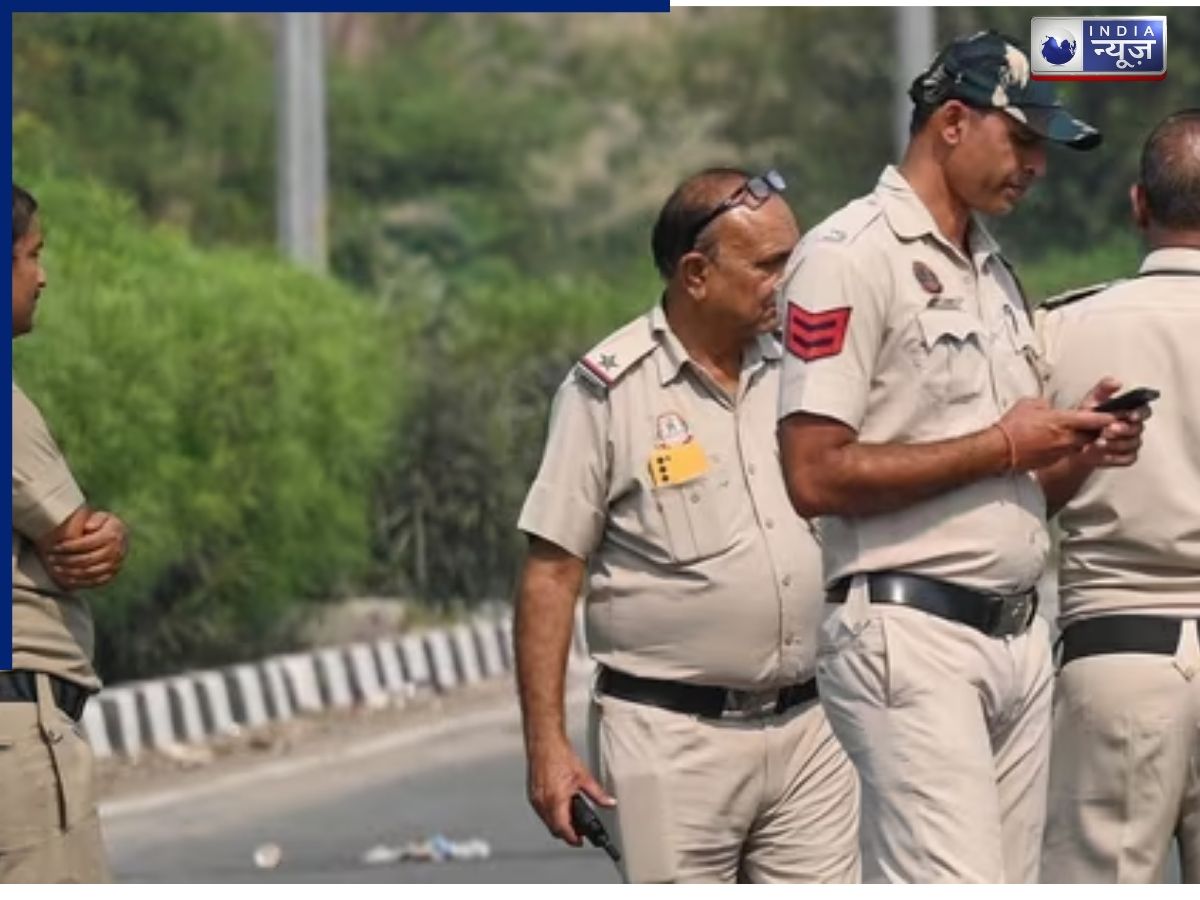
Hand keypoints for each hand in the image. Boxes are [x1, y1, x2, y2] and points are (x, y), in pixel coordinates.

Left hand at [45, 510, 128, 588]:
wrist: (121, 536)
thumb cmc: (105, 525)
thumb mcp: (103, 516)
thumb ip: (96, 519)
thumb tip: (89, 527)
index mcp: (112, 535)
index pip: (87, 543)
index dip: (69, 547)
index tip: (54, 547)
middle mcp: (116, 551)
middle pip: (87, 559)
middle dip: (66, 560)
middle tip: (51, 559)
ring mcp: (115, 564)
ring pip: (90, 572)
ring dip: (71, 572)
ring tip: (56, 569)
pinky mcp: (113, 573)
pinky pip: (96, 581)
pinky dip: (81, 582)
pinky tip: (68, 579)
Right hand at [527, 738, 614, 845]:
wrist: (544, 743)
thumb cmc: (560, 756)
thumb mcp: (583, 776)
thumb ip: (598, 794)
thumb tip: (609, 803)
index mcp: (556, 800)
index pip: (563, 829)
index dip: (573, 838)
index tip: (580, 841)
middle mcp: (543, 802)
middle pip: (554, 829)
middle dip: (567, 832)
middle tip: (580, 829)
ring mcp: (536, 799)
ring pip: (547, 821)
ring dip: (559, 823)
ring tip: (572, 816)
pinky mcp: (532, 795)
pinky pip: (542, 812)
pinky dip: (552, 814)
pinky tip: (561, 806)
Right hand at [997, 398, 1114, 471]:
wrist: (1000, 449)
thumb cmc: (1013, 426)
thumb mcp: (1029, 404)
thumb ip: (1045, 404)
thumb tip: (1048, 407)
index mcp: (1063, 420)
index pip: (1095, 419)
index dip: (1108, 417)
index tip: (1116, 415)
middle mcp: (1066, 437)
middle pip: (1094, 435)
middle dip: (1099, 431)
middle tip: (1102, 426)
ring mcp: (1061, 451)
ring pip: (1081, 445)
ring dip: (1083, 440)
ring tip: (1078, 434)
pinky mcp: (1053, 460)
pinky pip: (1067, 453)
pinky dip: (1067, 448)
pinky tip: (1058, 444)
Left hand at [1074, 378, 1149, 468]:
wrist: (1075, 439)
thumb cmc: (1088, 416)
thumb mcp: (1092, 401)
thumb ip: (1103, 390)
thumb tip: (1117, 382)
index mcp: (1130, 412)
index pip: (1144, 411)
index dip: (1139, 413)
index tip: (1130, 416)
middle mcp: (1135, 428)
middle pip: (1138, 429)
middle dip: (1123, 429)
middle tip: (1107, 430)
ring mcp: (1132, 444)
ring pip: (1132, 445)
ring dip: (1116, 444)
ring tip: (1098, 442)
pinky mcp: (1126, 458)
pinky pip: (1127, 459)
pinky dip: (1114, 457)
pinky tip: (1100, 454)